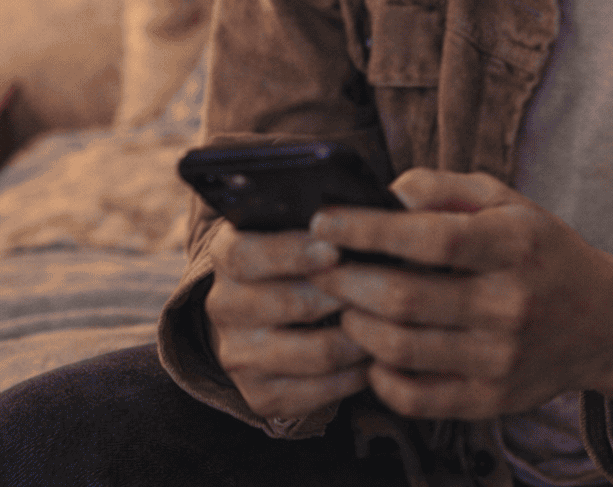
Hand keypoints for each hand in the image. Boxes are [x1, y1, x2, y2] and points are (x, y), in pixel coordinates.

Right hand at [204, 219, 371, 421]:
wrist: (268, 311)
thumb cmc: (299, 255)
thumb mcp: (296, 225)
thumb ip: (320, 221)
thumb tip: (361, 217)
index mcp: (226, 255)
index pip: (248, 255)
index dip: (292, 254)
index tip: (336, 250)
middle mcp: (223, 306)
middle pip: (286, 304)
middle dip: (339, 296)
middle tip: (382, 288)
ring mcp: (237, 355)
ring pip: (310, 353)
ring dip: (357, 338)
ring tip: (389, 322)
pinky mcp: (258, 395)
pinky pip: (315, 394)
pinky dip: (352, 377)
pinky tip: (374, 358)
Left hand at [308, 169, 612, 425]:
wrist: (603, 322)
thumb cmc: (539, 248)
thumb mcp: (504, 199)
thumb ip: (442, 186)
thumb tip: (385, 192)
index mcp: (513, 245)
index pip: (429, 239)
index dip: (367, 230)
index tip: (323, 220)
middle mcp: (510, 305)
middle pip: (406, 300)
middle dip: (347, 281)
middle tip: (320, 265)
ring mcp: (501, 360)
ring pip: (402, 350)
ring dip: (356, 326)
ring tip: (343, 304)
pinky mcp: (492, 401)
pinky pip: (417, 398)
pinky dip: (380, 377)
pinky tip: (372, 350)